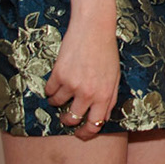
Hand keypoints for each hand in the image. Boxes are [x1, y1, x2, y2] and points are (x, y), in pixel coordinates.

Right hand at [44, 18, 118, 140]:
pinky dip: (51, 88)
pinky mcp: (58, 75)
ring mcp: (72, 84)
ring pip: (57, 104)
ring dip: (57, 100)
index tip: (79, 134)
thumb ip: (110, 99)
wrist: (94, 29)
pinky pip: (49, 91)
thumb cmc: (106, 52)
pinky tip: (58, 78)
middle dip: (67, 120)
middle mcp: (88, 93)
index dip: (86, 133)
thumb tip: (101, 119)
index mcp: (105, 95)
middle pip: (72, 119)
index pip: (94, 125)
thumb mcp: (115, 77)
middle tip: (65, 116)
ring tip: (63, 88)